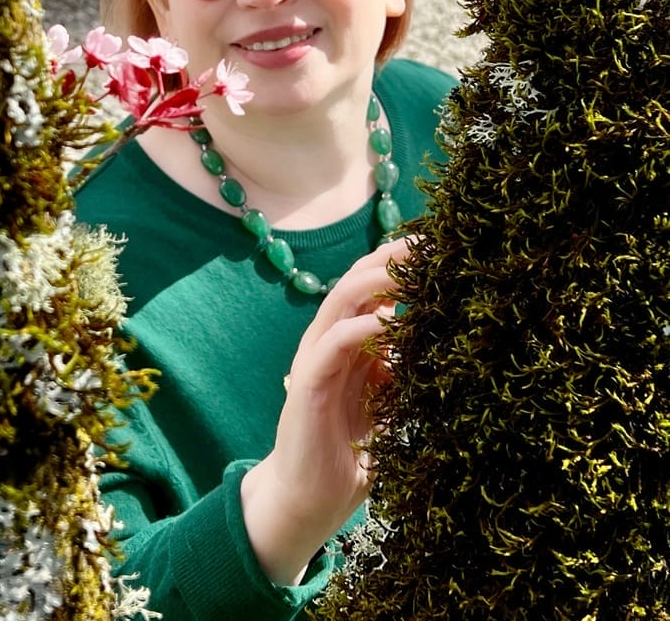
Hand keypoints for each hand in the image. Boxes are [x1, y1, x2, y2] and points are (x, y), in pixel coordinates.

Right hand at [240, 238, 409, 584]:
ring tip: (410, 272)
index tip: (436, 249)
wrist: (310, 497)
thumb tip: (435, 341)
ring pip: (341, 300)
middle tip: (427, 246)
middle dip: (391, 259)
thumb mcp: (388, 402)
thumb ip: (401, 370)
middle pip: (356, 281)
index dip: (399, 263)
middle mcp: (329, 339)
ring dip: (376, 282)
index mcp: (348, 340)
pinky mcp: (307, 382)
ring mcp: (315, 357)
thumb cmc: (350, 451)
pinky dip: (360, 327)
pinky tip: (389, 324)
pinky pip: (333, 342)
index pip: (370, 286)